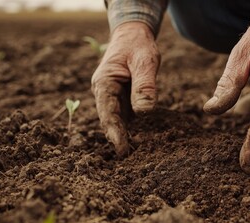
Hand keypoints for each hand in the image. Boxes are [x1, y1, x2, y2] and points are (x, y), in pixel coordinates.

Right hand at [91, 22, 159, 154]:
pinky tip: (140, 138)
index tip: (122, 150)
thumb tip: (144, 112)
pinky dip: (130, 126)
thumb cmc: (137, 46)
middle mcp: (103, 91)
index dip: (115, 133)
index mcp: (104, 83)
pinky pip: (124, 114)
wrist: (132, 36)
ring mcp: (111, 95)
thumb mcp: (145, 62)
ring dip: (123, 135)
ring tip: (134, 153)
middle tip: (128, 159)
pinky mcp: (120, 97)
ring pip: (116, 119)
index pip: (108, 113)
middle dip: (118, 138)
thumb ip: (145, 86)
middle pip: (109, 119)